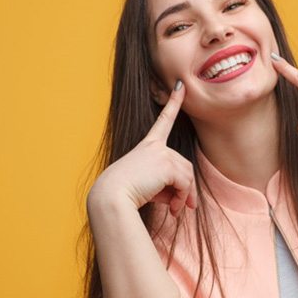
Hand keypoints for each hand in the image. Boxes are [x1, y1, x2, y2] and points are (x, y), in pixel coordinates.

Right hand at [90, 81, 196, 215]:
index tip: (181, 86)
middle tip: (181, 208)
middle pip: (184, 165)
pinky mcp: (166, 164)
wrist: (111, 198)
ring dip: (185, 196)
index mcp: (147, 146)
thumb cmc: (125, 194)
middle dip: (186, 189)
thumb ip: (166, 186)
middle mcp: (155, 146)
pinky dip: (182, 197)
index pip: (163, 120)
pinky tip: (173, 210)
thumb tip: (183, 200)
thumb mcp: (148, 186)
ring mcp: (161, 153)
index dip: (173, 102)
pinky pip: (184, 183)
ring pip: (187, 175)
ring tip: (176, 211)